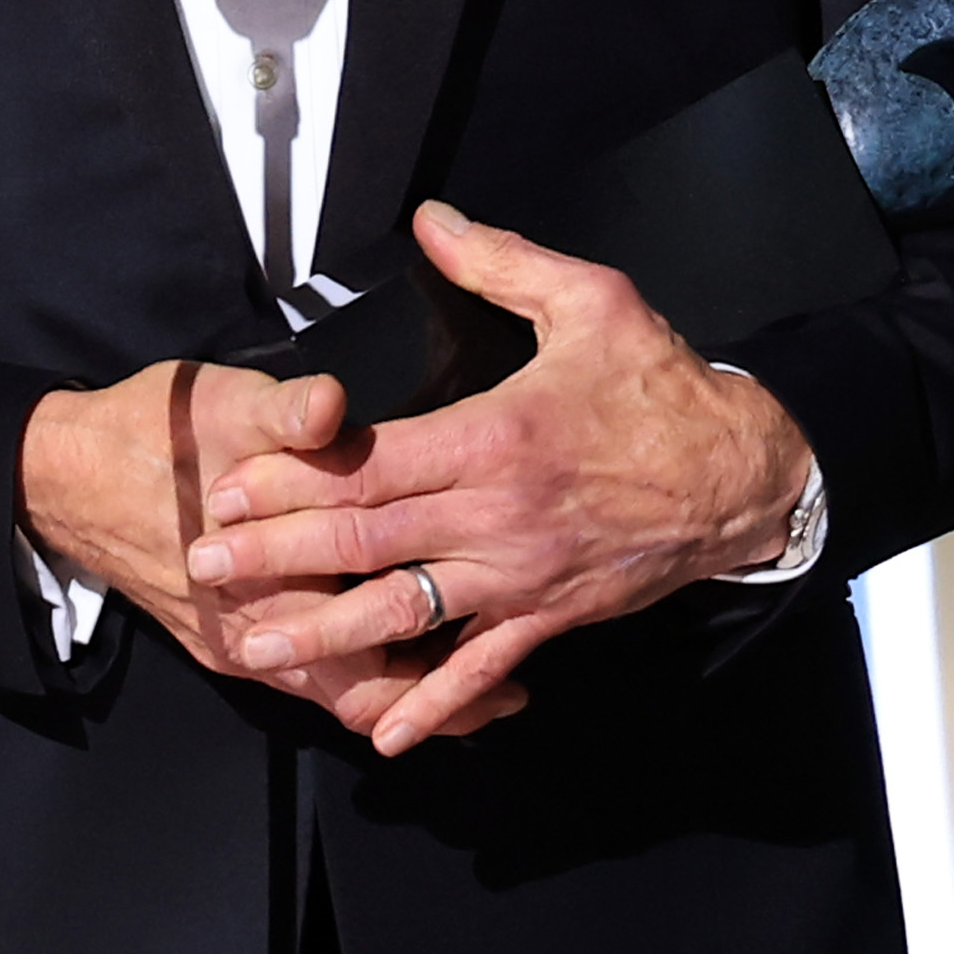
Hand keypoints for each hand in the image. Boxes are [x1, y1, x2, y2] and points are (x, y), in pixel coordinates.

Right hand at [20, 359, 527, 746]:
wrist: (64, 475)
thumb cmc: (146, 439)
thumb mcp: (216, 408)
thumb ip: (283, 413)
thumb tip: (331, 406)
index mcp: (266, 586)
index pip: (374, 662)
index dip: (450, 673)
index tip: (511, 660)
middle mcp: (256, 635)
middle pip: (370, 699)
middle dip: (442, 700)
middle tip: (510, 690)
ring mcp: (238, 643)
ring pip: (338, 694)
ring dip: (401, 689)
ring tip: (471, 684)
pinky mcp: (223, 637)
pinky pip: (305, 677)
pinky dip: (357, 671)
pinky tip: (392, 644)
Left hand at [189, 201, 814, 754]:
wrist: (746, 474)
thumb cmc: (664, 386)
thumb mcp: (593, 301)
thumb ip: (501, 261)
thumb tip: (429, 220)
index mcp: (495, 437)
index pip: (372, 464)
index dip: (293, 478)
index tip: (231, 487)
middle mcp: (498, 515)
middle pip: (367, 541)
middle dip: (278, 555)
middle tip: (208, 565)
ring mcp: (521, 575)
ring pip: (406, 611)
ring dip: (327, 634)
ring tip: (258, 647)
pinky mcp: (551, 616)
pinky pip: (481, 669)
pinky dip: (430, 703)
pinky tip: (381, 733)